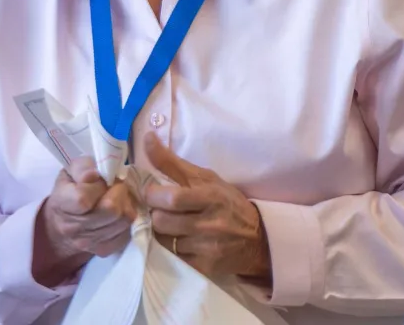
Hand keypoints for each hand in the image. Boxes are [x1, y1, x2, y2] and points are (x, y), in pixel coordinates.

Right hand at [32, 156, 137, 285]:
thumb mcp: (70, 172)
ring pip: (124, 220)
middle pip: (111, 210)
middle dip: (119, 192)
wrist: (61, 223)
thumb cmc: (69, 191)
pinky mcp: (104, 250)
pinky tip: (118, 213)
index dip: (98, 185)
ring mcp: (90, 242)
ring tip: (117, 198)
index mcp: (62, 204)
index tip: (99, 178)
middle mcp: (74, 228)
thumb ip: (82, 167)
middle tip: (114, 186)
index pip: (84, 198)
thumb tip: (94, 174)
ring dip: (126, 204)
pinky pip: (127, 232)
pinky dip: (126, 219)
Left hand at [142, 133, 272, 281]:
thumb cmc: (226, 202)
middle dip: (155, 213)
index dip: (153, 195)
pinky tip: (178, 240)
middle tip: (160, 209)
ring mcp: (206, 248)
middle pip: (161, 220)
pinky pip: (173, 258)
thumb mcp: (205, 178)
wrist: (256, 239)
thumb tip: (147, 137)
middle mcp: (209, 224)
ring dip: (161, 231)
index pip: (172, 198)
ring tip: (170, 224)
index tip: (152, 192)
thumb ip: (172, 162)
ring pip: (163, 240)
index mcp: (210, 197)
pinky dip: (171, 248)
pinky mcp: (203, 267)